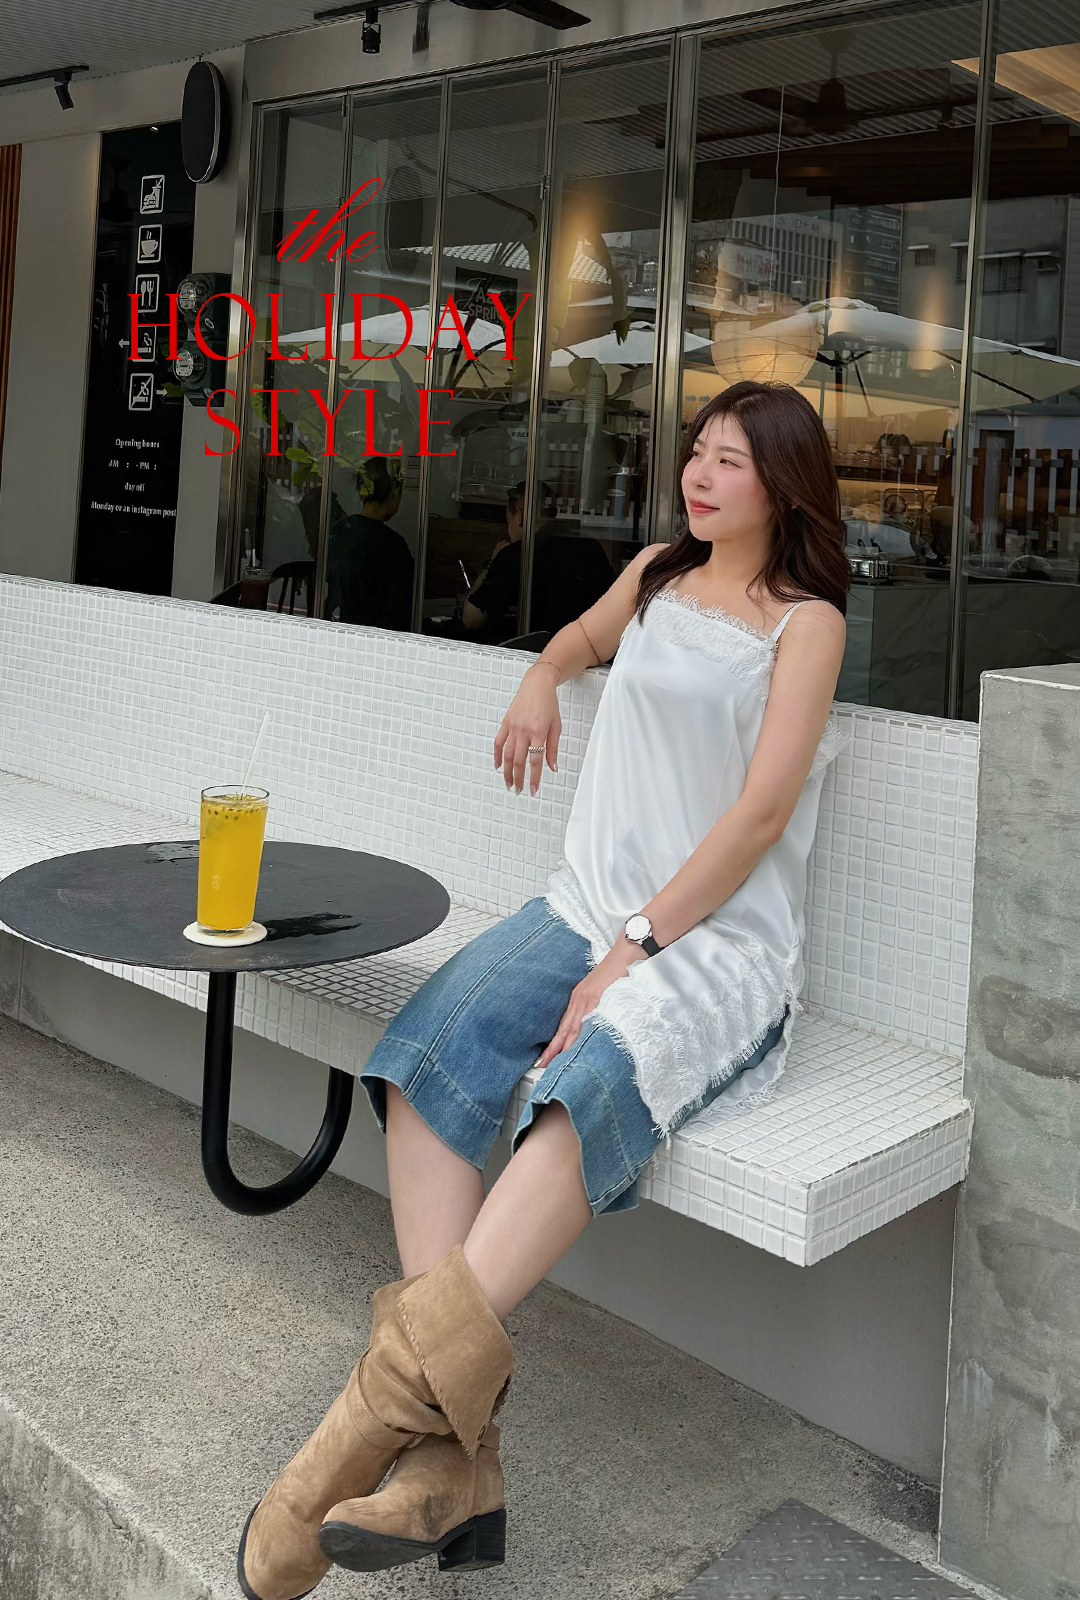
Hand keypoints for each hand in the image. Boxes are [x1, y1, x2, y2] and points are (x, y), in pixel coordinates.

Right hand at [494, 662, 561, 794]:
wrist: (537, 685)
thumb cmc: (548, 704)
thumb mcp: (556, 726)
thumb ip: (553, 749)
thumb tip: (552, 767)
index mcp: (539, 731)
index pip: (536, 761)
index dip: (534, 778)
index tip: (533, 790)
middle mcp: (524, 730)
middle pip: (519, 761)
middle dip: (518, 779)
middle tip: (519, 791)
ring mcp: (513, 727)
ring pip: (507, 755)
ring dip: (507, 772)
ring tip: (509, 784)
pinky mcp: (505, 723)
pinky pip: (499, 743)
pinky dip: (497, 756)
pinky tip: (498, 766)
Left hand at [536, 937, 646, 1068]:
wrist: (622, 957)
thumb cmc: (615, 974)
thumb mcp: (601, 992)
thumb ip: (594, 1006)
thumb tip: (594, 1021)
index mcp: (578, 1000)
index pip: (564, 1025)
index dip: (555, 1041)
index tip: (547, 1056)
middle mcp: (578, 1000)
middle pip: (562, 1029)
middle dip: (552, 1048)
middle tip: (542, 1063)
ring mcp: (584, 999)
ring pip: (569, 1027)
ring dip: (560, 1045)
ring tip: (551, 1059)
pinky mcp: (593, 997)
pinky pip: (582, 1019)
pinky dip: (574, 1034)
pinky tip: (569, 1045)